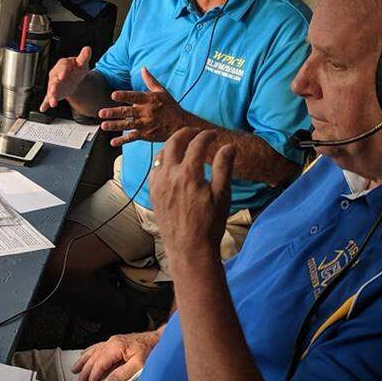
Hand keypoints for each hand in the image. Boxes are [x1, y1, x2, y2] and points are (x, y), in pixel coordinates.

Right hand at [40, 47, 91, 111]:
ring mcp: (54, 83)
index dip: (62, 71)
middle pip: (53, 79)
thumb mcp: (82, 63)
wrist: (74, 77)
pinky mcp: (54, 92)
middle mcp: (56, 74)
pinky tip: (43, 108)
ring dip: (51, 96)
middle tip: (53, 90)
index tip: (62, 76)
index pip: (62, 66)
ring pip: (51, 89)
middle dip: (53, 85)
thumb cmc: (77, 68)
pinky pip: (48, 97)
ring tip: (52, 102)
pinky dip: (46, 103)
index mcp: (63, 65)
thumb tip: (87, 49)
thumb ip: (84, 57)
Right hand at [71, 331, 160, 380]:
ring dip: (84, 361)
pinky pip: (97, 346)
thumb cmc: (150, 350)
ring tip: (75, 369)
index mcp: (116, 347)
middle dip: (85, 371)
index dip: (93, 376)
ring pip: (93, 351)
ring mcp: (112, 340)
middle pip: (94, 358)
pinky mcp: (115, 341)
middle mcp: (112, 342)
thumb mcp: (139, 365)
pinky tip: (84, 354)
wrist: (157, 338)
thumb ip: (123, 374)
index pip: (100, 364)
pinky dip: (89, 351)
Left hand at [100, 67, 197, 147]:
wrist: (182, 125)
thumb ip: (150, 81)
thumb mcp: (162, 92)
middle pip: (128, 112)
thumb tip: (143, 68)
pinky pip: (133, 137)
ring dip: (115, 125)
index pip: (135, 96)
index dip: (124, 95)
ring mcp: (146, 124)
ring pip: (128, 124)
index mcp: (150, 100)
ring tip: (104, 125)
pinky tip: (113, 142)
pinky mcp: (146, 135)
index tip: (113, 95)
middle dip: (114, 112)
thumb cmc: (171, 107)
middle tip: (101, 113)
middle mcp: (147, 112)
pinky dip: (123, 140)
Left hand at [150, 128, 235, 264]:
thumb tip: (229, 146)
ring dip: (172, 145)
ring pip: (161, 154)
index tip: (213, 134)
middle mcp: (169, 175)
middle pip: (174, 142)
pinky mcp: (152, 192)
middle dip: (185, 133)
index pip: (196, 144)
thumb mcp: (223, 195)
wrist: (189, 248)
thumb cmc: (209, 223)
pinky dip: (163, 160)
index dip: (206, 135)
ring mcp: (158, 184)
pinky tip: (172, 164)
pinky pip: (155, 169)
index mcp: (188, 174)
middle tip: (196, 132)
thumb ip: (224, 167)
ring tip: (184, 145)